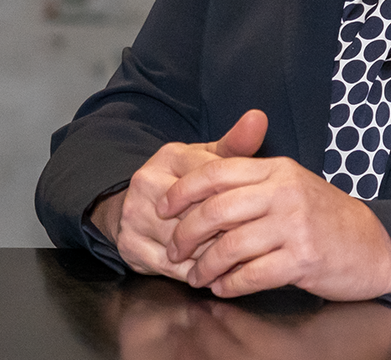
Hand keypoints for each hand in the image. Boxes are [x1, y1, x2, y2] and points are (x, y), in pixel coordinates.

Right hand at [91, 109, 267, 280]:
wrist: (133, 208)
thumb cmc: (181, 183)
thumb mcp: (206, 160)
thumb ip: (235, 144)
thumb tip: (259, 118)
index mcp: (170, 156)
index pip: (212, 177)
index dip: (238, 197)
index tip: (257, 210)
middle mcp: (147, 182)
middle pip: (200, 211)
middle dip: (229, 227)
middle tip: (253, 237)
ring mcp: (135, 215)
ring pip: (188, 240)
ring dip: (216, 253)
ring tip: (239, 256)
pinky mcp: (131, 245)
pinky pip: (173, 265)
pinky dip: (198, 271)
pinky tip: (215, 272)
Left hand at [159, 145, 390, 300]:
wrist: (375, 245)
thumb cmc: (326, 218)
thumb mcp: (292, 185)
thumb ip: (252, 183)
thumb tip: (200, 190)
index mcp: (277, 170)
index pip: (217, 171)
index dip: (183, 189)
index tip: (163, 206)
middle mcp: (284, 193)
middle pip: (216, 209)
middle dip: (186, 233)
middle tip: (174, 251)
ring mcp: (295, 226)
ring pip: (231, 245)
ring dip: (205, 266)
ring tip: (196, 277)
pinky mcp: (303, 259)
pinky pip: (253, 274)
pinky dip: (231, 284)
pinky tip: (223, 288)